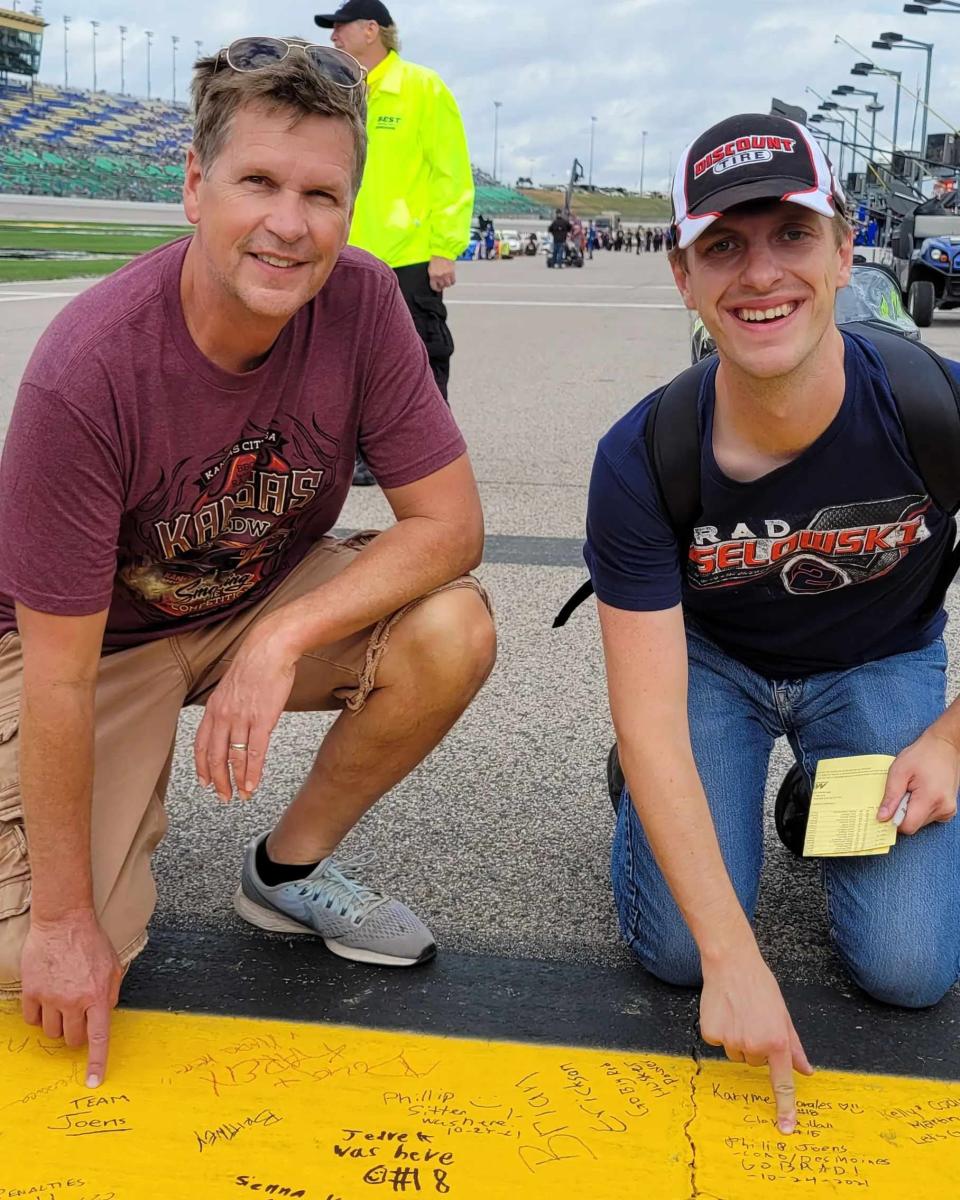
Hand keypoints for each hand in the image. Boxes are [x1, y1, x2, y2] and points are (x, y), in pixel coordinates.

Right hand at [20, 911, 120, 1087]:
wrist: (63, 921)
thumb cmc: (91, 942)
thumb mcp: (112, 967)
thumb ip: (110, 994)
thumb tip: (103, 1016)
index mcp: (98, 995)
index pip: (99, 1038)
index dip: (97, 1063)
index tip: (94, 1081)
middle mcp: (74, 1000)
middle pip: (73, 1039)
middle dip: (77, 1034)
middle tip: (79, 1017)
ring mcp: (51, 997)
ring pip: (52, 1032)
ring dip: (58, 1025)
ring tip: (63, 1004)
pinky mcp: (32, 992)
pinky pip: (33, 1020)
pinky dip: (39, 1016)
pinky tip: (46, 999)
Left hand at [194, 620, 297, 801]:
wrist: (270, 648)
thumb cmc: (256, 663)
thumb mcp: (231, 685)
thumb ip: (227, 705)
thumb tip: (231, 721)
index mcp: (213, 708)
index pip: (201, 744)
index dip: (202, 767)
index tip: (205, 782)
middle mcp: (223, 716)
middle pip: (215, 757)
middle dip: (218, 781)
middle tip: (223, 796)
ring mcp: (242, 719)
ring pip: (234, 758)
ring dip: (236, 781)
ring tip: (240, 795)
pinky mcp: (262, 720)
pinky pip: (255, 753)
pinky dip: (252, 773)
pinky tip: (253, 785)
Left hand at [428, 256, 455, 291]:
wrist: (443, 252)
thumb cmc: (436, 258)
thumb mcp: (431, 267)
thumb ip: (433, 275)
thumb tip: (435, 281)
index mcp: (432, 275)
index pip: (434, 286)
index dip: (436, 288)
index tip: (438, 289)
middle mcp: (439, 276)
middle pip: (442, 286)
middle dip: (442, 285)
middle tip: (443, 283)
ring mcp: (446, 275)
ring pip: (448, 285)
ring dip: (447, 284)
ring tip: (447, 281)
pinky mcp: (451, 273)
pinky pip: (453, 281)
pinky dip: (452, 281)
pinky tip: (451, 279)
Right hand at [700, 952, 812, 1133]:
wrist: (731, 963)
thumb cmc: (760, 986)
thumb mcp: (783, 1015)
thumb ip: (794, 1047)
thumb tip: (806, 1071)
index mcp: (777, 1041)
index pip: (782, 1082)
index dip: (785, 1107)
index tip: (785, 1127)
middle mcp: (755, 1045)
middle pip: (755, 1062)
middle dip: (755, 1045)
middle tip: (753, 1019)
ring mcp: (732, 1040)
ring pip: (737, 1053)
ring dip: (737, 1038)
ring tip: (738, 1012)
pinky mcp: (712, 1034)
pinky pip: (718, 1043)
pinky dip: (720, 1030)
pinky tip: (723, 1011)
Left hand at [878, 731, 959, 834]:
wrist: (945, 747)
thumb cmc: (921, 755)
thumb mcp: (899, 771)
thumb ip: (891, 796)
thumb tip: (882, 817)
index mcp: (931, 799)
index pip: (908, 826)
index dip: (894, 820)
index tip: (888, 808)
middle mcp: (943, 808)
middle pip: (914, 824)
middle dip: (902, 811)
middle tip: (903, 791)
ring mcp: (948, 810)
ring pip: (920, 821)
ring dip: (911, 809)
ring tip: (913, 789)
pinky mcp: (949, 809)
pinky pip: (928, 817)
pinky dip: (920, 808)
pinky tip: (920, 792)